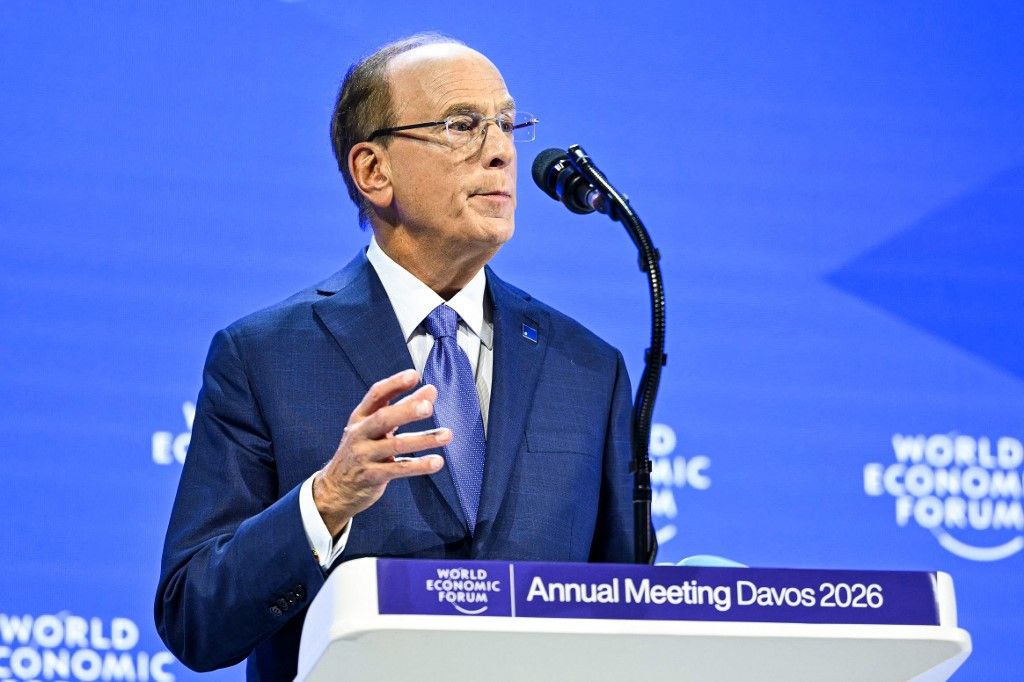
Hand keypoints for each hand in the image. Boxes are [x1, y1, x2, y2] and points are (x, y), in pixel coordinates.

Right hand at [313, 368, 449, 535]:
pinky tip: (437, 461)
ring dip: (423, 440)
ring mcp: (364, 455)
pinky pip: (398, 469)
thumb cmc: (362, 450)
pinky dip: (419, 465)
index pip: (376, 395)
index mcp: (361, 416)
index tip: (414, 375)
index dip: (395, 384)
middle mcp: (360, 433)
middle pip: (383, 418)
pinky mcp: (372, 476)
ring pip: (395, 444)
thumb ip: (404, 407)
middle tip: (428, 407)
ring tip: (446, 435)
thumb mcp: (376, 427)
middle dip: (406, 411)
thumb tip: (431, 389)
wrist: (336, 487)